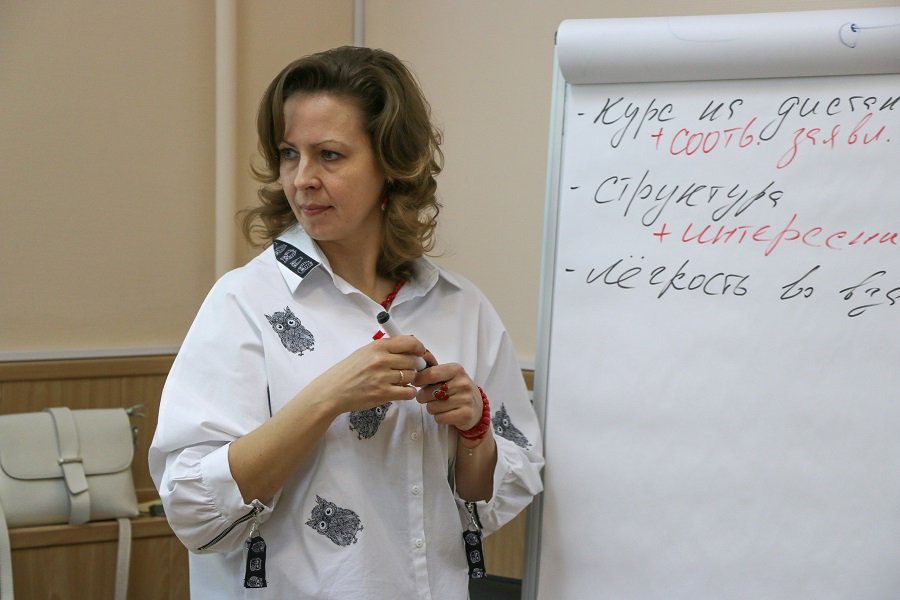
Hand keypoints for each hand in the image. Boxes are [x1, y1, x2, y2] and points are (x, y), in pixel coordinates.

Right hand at [309, 335, 426, 414]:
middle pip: (413, 360)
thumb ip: (386, 348)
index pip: (410, 343)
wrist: (333, 391)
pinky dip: (408, 392)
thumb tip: (410, 346)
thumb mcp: (365, 352)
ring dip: (410, 379)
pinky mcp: (383, 394)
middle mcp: (381, 360)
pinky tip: (401, 390)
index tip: (419, 352)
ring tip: (400, 381)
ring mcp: (382, 378)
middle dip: (415, 365)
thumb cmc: (349, 371)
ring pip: (412, 376)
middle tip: (409, 369)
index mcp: (378, 347)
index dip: (419, 348)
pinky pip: (408, 392)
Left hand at [413, 360, 482, 430]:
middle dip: (423, 397)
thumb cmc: (457, 388)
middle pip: (428, 393)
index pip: (430, 374)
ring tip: (440, 405)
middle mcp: (462, 383)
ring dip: (431, 408)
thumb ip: (432, 367)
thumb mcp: (448, 375)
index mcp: (456, 370)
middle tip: (429, 397)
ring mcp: (465, 399)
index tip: (416, 382)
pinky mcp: (465, 415)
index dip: (418, 380)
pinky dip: (439, 417)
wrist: (477, 407)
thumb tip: (420, 356)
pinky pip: (439, 418)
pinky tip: (446, 413)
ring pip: (432, 407)